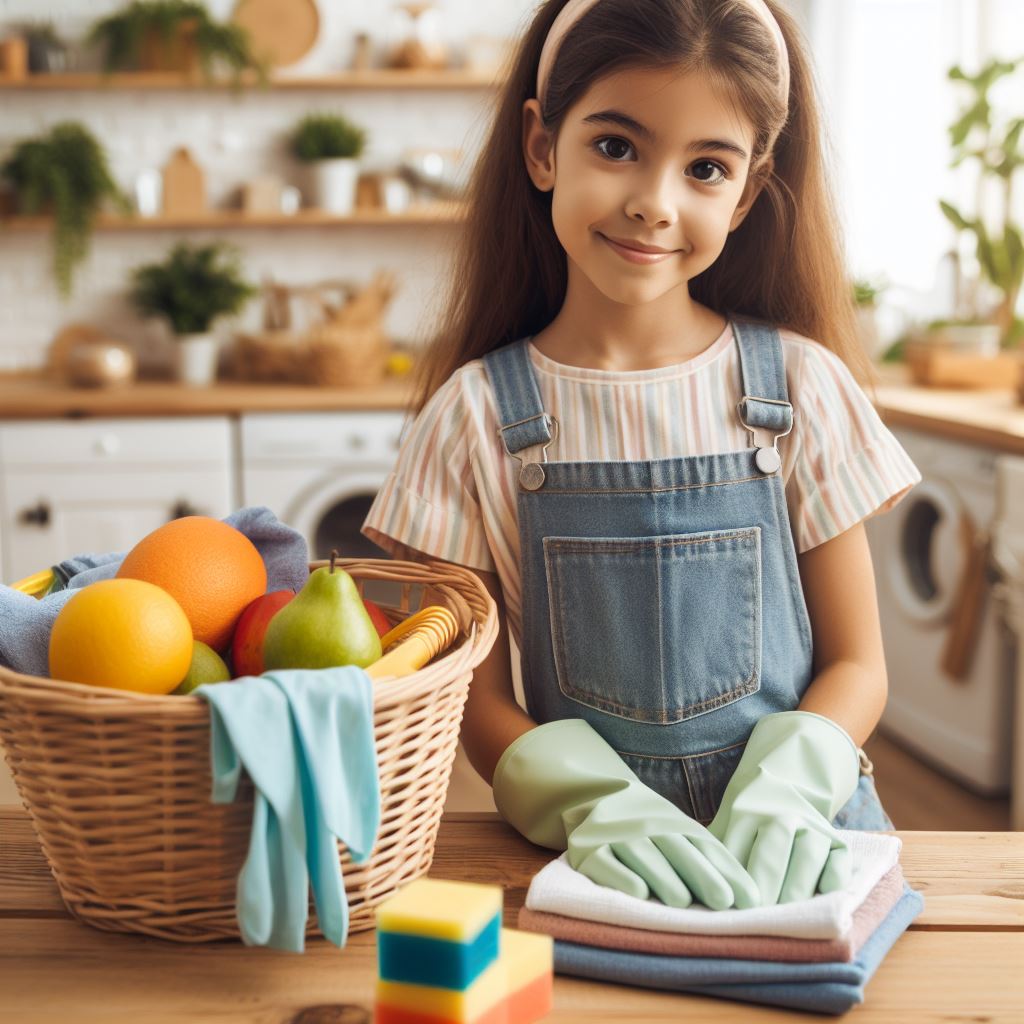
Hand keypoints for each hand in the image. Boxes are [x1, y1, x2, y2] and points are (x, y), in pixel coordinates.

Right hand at [492, 719, 759, 909]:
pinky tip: (638, 892)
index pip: (706, 849)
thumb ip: (711, 860)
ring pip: (643, 855)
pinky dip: (621, 877)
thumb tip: (753, 897)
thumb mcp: (682, 834)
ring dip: (662, 877)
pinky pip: (605, 862)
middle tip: (722, 900)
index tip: (749, 899)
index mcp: (677, 824)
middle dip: (701, 874)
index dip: (727, 873)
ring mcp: (618, 836)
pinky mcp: (589, 850)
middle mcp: (649, 827)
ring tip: (681, 900)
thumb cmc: (651, 828)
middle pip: (678, 850)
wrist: (597, 795)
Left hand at [708, 711, 860, 904]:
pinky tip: (824, 894)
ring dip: (797, 885)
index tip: (728, 906)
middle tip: (757, 915)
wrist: (787, 780)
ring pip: (808, 853)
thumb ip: (713, 851)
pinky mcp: (837, 842)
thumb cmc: (747, 816)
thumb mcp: (725, 823)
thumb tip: (696, 892)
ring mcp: (812, 826)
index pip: (736, 849)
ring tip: (786, 913)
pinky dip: (835, 876)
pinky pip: (840, 858)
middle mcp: (780, 815)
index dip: (733, 880)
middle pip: (772, 850)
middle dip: (764, 885)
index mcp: (745, 812)